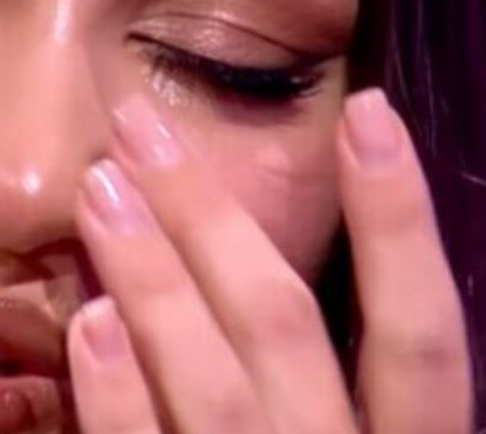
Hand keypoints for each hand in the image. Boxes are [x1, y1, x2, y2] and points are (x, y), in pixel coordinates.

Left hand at [68, 91, 470, 433]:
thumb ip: (317, 373)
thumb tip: (246, 251)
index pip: (425, 334)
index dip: (401, 221)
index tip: (368, 112)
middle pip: (281, 328)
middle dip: (210, 217)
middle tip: (141, 127)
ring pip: (213, 386)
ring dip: (153, 277)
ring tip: (102, 187)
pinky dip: (120, 400)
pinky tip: (88, 322)